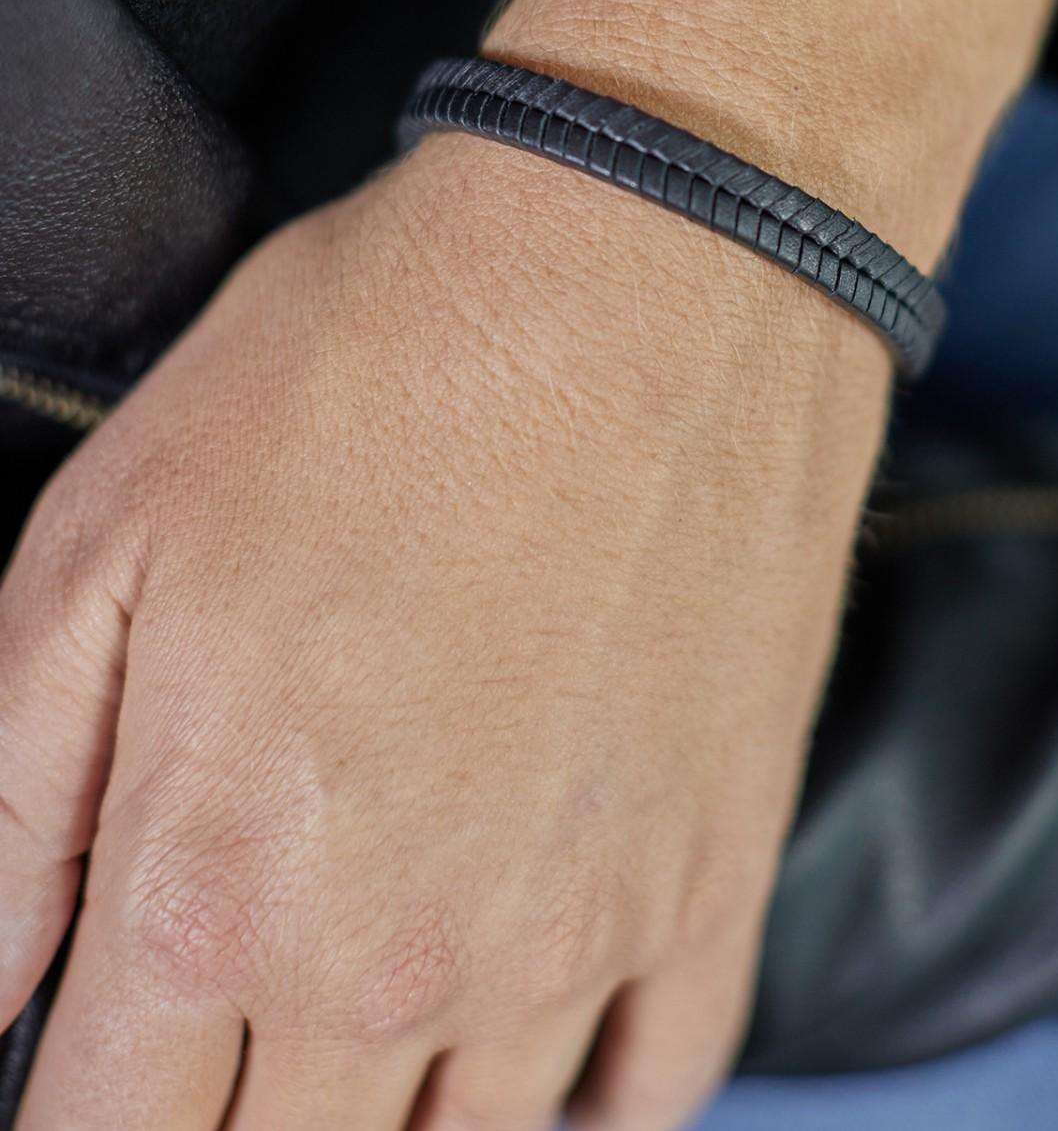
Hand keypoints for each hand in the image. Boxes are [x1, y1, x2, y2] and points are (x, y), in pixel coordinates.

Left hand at [0, 0, 1057, 1126]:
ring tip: (373, 1062)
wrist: (643, 280)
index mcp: (221, 891)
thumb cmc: (379, 371)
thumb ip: (8, 814)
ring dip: (401, 1126)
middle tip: (238, 1050)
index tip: (110, 1075)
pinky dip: (586, 1115)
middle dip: (234, 1121)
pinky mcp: (717, 865)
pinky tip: (544, 1074)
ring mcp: (584, 929)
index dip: (89, 1120)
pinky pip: (656, 1089)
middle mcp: (405, 960)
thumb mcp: (108, 546)